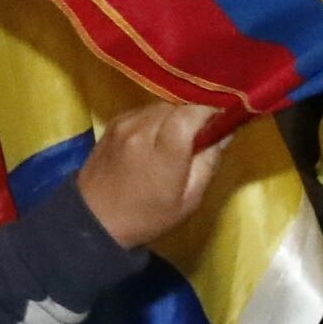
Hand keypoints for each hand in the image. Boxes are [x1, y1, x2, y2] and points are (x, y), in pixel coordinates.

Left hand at [77, 101, 229, 248]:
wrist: (96, 218)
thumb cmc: (148, 216)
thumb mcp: (189, 199)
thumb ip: (208, 162)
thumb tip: (226, 131)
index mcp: (162, 152)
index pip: (191, 113)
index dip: (210, 113)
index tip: (221, 123)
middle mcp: (140, 130)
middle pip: (177, 106)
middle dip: (194, 116)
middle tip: (202, 136)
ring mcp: (123, 123)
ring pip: (161, 105)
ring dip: (175, 116)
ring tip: (180, 140)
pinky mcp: (113, 122)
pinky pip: (144, 110)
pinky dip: (157, 119)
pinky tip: (157, 139)